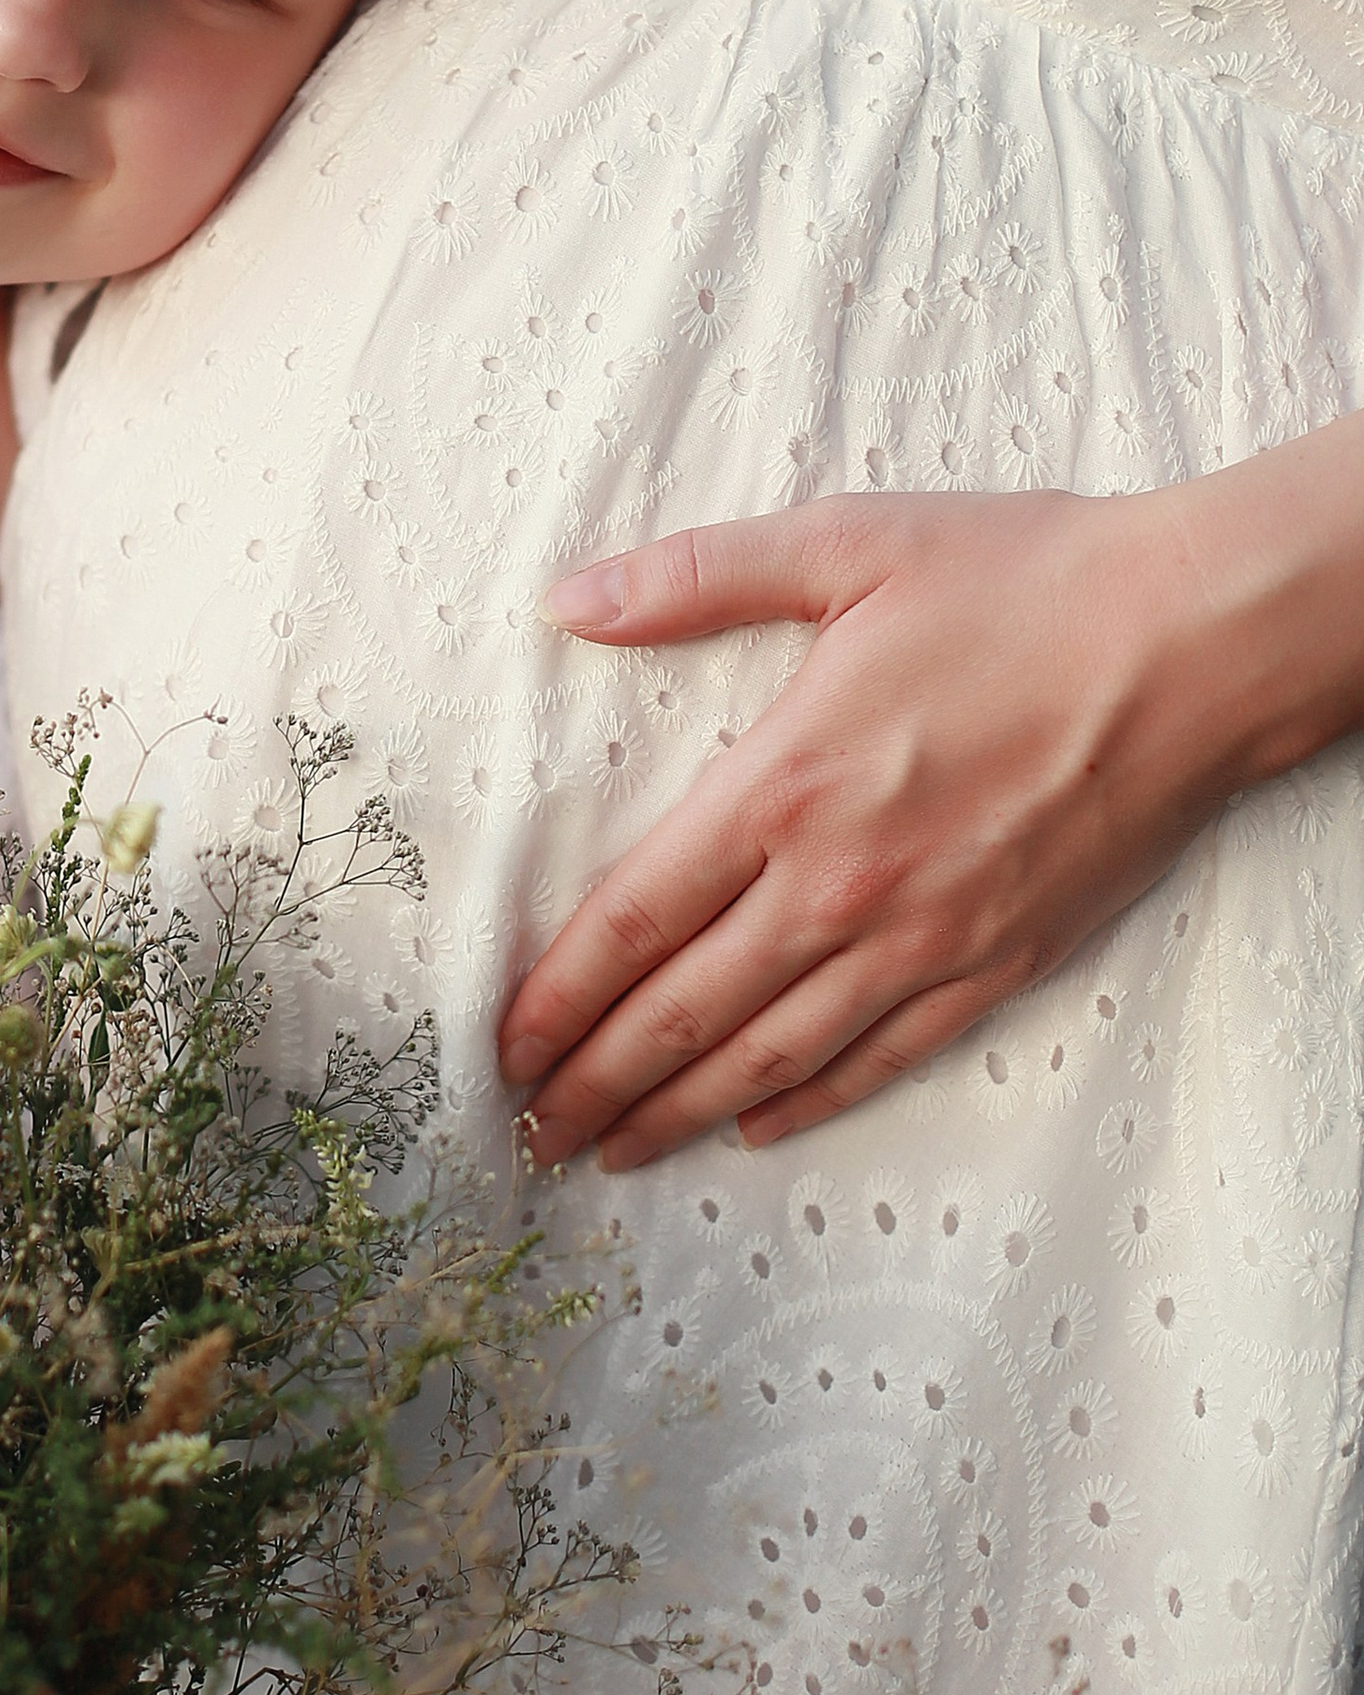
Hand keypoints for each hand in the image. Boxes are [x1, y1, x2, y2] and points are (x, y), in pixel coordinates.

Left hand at [492, 477, 1338, 1165]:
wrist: (1195, 643)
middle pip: (684, 1014)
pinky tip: (753, 1125)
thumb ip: (694, 576)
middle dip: (594, 1083)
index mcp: (785, 786)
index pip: (633, 923)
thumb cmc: (1024, 580)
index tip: (499, 1049)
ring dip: (677, 1111)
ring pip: (771, 1057)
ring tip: (611, 1149)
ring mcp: (923, 938)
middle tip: (529, 1136)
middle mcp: (842, 885)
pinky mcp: (997, 961)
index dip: (555, 998)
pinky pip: (879, 1057)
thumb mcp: (845, 544)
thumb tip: (569, 598)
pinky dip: (806, 1101)